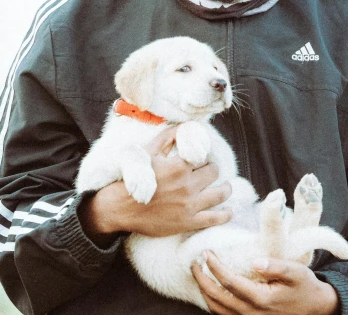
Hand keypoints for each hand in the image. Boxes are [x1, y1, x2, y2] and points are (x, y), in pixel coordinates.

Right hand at [81, 126, 232, 239]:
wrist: (120, 208)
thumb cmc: (133, 178)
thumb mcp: (148, 153)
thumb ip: (167, 137)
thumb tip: (184, 126)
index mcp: (179, 167)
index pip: (203, 156)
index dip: (203, 156)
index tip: (201, 159)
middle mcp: (188, 185)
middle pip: (214, 173)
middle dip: (212, 170)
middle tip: (209, 171)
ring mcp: (190, 205)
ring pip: (220, 194)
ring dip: (226, 189)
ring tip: (226, 187)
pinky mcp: (188, 222)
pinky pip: (215, 218)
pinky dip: (225, 214)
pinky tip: (228, 210)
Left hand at [192, 251, 338, 314]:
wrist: (315, 309)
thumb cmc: (305, 288)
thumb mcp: (297, 273)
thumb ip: (277, 267)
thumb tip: (255, 261)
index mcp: (262, 298)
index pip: (229, 281)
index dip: (214, 266)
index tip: (206, 252)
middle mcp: (251, 313)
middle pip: (216, 297)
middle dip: (201, 278)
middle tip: (195, 262)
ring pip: (216, 309)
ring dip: (204, 290)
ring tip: (199, 273)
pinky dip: (211, 302)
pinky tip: (210, 288)